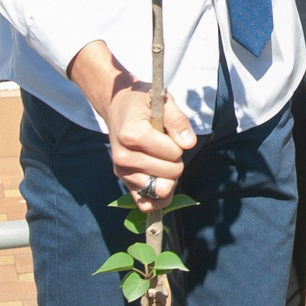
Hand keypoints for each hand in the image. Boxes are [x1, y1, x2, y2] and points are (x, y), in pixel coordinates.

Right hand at [68, 42, 195, 202]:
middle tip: (166, 148)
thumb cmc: (142, 104)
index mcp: (133, 134)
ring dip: (169, 178)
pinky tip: (161, 183)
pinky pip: (145, 204)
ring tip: (162, 162)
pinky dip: (158, 198)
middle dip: (176, 161)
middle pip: (170, 172)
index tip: (168, 133)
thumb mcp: (163, 102)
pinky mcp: (123, 182)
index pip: (172, 153)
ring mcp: (122, 171)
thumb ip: (178, 121)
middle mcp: (124, 156)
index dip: (178, 144)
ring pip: (160, 190)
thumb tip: (188, 144)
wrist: (117, 108)